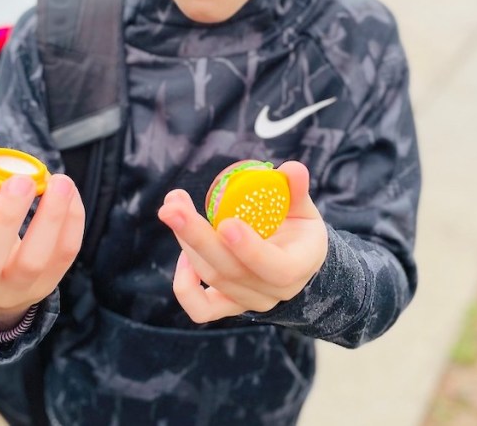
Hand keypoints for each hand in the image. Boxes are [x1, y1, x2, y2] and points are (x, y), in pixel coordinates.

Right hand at [0, 127, 85, 326]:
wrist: (1, 280)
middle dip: (5, 218)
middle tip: (22, 180)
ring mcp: (11, 290)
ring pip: (30, 263)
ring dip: (48, 219)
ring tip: (59, 182)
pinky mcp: (44, 286)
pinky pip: (62, 257)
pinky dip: (71, 223)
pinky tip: (69, 193)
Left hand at [157, 161, 327, 322]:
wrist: (297, 263)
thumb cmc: (299, 230)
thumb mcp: (304, 210)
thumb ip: (296, 190)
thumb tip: (292, 168)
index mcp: (297, 267)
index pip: (277, 269)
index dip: (250, 250)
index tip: (226, 222)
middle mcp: (272, 291)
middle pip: (231, 272)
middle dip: (198, 238)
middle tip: (172, 208)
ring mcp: (248, 300)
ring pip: (212, 278)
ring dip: (187, 243)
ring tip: (174, 208)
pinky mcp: (228, 305)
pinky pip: (201, 308)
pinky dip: (185, 286)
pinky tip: (182, 254)